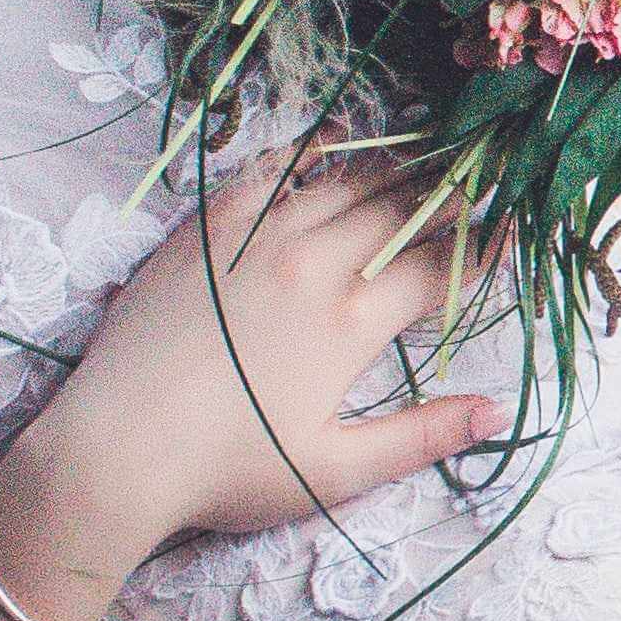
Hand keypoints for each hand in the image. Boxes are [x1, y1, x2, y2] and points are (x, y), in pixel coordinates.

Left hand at [0, 156, 500, 583]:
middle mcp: (310, 262)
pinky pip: (267, 174)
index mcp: (351, 321)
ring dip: (388, 171)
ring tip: (419, 163)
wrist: (113, 448)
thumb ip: (422, 437)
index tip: (507, 235)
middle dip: (445, 200)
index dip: (482, 251)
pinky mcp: (203, 229)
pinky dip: (307, 157)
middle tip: (473, 191)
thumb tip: (498, 410)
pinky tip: (327, 149)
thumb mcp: (335, 471)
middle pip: (397, 212)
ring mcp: (252, 237)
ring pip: (339, 182)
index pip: (438, 268)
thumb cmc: (226, 470)